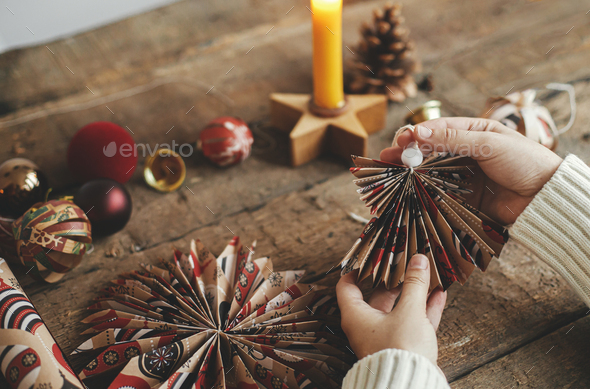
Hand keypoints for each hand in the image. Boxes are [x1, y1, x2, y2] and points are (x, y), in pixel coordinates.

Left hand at [336, 254, 446, 365]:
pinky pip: (412, 322)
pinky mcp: (402, 346)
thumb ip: (414, 284)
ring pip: (398, 309)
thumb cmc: (400, 351)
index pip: (346, 287)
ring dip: (413, 293)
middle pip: (377, 296)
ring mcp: (384, 337)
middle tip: (405, 263)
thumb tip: (418, 261)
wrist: (412, 386)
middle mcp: (366, 327)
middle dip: (394, 280)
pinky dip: (424, 309)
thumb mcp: (409, 311)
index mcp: (356, 316)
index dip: (356, 270)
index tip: (369, 258)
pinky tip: (438, 295)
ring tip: (425, 276)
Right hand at [380, 117, 562, 223]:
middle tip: (385, 159)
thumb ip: (453, 139)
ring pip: (429, 172)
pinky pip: (438, 193)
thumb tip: (418, 132)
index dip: (416, 134)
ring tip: (389, 176)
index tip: (400, 140)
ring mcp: (462, 175)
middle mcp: (464, 152)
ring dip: (409, 174)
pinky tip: (406, 193)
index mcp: (472, 132)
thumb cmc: (525, 161)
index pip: (437, 129)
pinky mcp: (462, 197)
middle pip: (427, 151)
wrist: (544, 197)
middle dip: (405, 154)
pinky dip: (421, 193)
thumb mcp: (489, 143)